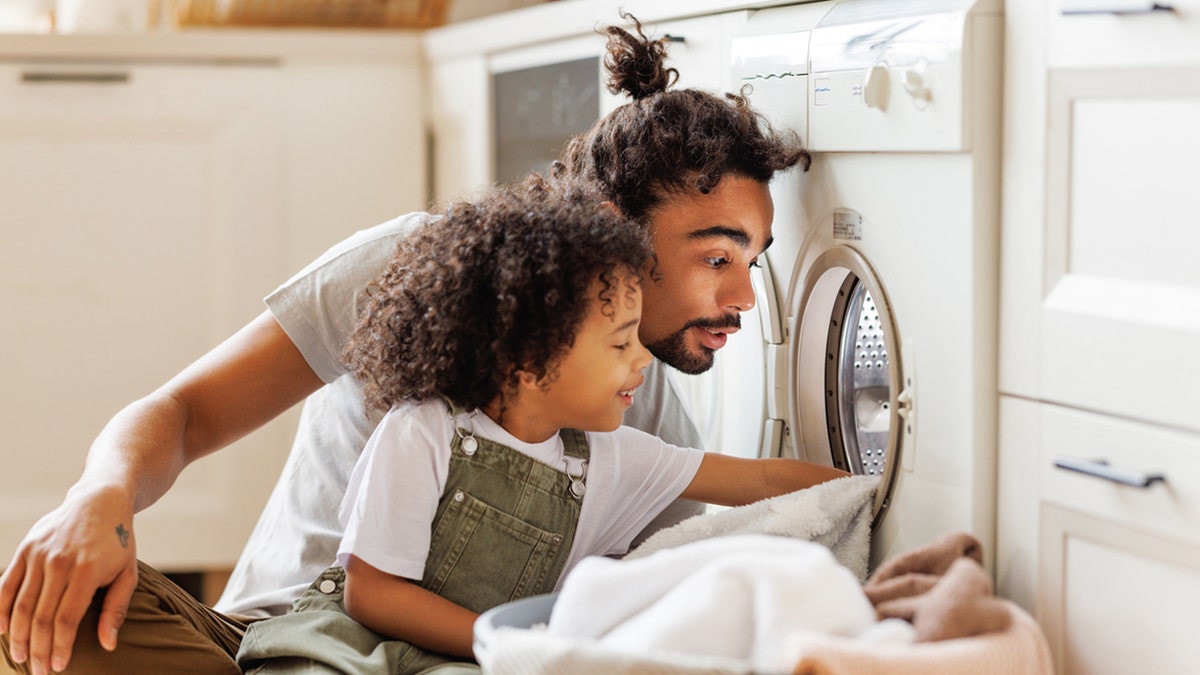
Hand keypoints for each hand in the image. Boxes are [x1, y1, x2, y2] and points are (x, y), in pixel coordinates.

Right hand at [0, 484, 139, 673]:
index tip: (58, 667)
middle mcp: (59, 563)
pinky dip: (0, 610)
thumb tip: (108, 645)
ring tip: (20, 658)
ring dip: (17, 636)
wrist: (100, 501)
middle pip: (40, 617)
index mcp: (87, 571)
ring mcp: (38, 555)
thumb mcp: (128, 573)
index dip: (60, 647)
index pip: (66, 619)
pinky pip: (5, 585)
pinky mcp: (25, 549)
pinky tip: (2, 630)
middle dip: (37, 649)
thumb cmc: (118, 542)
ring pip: (20, 605)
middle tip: (38, 672)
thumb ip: (116, 609)